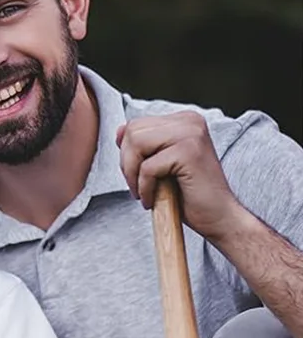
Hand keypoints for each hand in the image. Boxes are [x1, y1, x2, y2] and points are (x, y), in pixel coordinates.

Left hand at [116, 111, 243, 240]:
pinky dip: (144, 188)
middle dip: (127, 164)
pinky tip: (153, 200)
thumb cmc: (188, 195)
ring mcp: (191, 134)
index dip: (128, 154)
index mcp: (183, 120)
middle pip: (133, 132)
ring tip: (145, 192)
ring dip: (133, 175)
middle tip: (139, 187)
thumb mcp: (159, 165)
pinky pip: (147, 168)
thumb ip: (141, 146)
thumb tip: (119, 130)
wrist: (217, 217)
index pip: (135, 125)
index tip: (137, 175)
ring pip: (136, 145)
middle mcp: (189, 121)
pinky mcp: (189, 152)